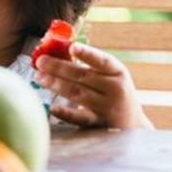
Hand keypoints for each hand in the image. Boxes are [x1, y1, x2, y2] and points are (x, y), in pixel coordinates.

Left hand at [34, 42, 153, 129]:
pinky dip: (66, 113)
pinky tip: (52, 108)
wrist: (133, 124)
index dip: (87, 53)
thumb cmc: (113, 92)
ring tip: (39, 77)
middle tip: (40, 61)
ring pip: (78, 93)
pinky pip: (80, 118)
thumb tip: (55, 51)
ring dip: (56, 84)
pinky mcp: (99, 124)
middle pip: (83, 76)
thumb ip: (88, 65)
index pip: (102, 60)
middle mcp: (115, 89)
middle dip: (58, 67)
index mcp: (117, 72)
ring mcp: (107, 107)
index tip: (72, 47)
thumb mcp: (110, 76)